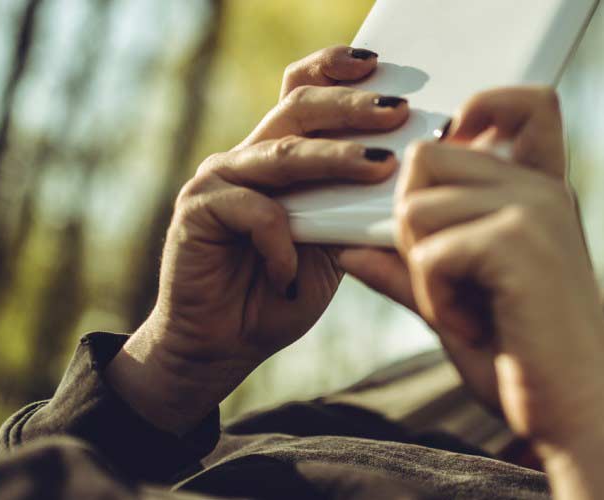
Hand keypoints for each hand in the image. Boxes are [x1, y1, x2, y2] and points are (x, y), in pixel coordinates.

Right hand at [106, 46, 406, 433]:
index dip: (334, 70)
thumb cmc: (278, 295)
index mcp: (279, 157)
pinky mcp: (197, 211)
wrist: (220, 346)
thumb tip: (406, 179)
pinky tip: (289, 272)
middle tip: (397, 112)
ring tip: (379, 168)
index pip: (303, 92)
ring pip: (283, 154)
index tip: (379, 64)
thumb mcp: (330, 250)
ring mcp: (219, 180)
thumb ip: (352, 213)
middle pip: (298, 107)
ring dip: (335, 159)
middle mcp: (247, 157)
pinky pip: (254, 211)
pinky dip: (281, 242)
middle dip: (352, 106)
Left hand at [339, 86, 603, 445]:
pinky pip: (428, 252)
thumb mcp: (458, 309)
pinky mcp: (517, 242)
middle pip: (427, 157)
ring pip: (415, 207)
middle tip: (452, 286)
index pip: (527, 102)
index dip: (480, 109)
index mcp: (542, 195)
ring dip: (423, 273)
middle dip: (413, 226)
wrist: (579, 418)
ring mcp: (534, 210)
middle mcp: (543, 190)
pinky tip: (475, 329)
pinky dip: (436, 301)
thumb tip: (350, 249)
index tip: (457, 158)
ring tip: (467, 314)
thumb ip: (411, 271)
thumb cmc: (525, 366)